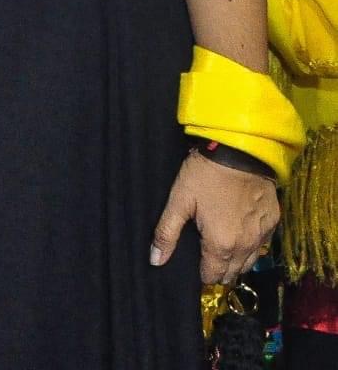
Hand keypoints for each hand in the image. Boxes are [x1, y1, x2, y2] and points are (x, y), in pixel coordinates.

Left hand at [150, 150, 278, 283]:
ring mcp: (262, 236)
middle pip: (232, 273)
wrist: (239, 152)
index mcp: (221, 245)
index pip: (212, 276)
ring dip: (236, 260)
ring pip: (249, 262)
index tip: (194, 262)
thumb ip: (167, 233)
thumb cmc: (205, 175)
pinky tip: (240, 231)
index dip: (201, 272)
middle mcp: (246, 247)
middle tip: (205, 253)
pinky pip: (262, 245)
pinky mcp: (273, 222)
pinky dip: (251, 244)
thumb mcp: (179, 200)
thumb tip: (155, 260)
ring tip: (221, 246)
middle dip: (218, 268)